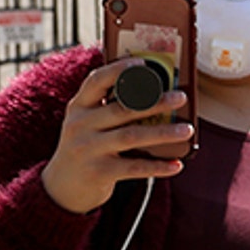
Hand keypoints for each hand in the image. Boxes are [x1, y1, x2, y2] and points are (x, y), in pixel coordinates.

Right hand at [40, 58, 192, 214]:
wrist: (61, 186)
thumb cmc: (88, 144)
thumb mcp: (89, 122)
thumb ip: (111, 107)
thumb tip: (161, 93)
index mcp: (79, 106)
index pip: (96, 81)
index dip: (119, 69)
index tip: (143, 62)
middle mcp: (80, 125)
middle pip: (122, 109)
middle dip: (155, 103)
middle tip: (181, 97)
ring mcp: (87, 149)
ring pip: (131, 136)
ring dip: (163, 133)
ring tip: (187, 130)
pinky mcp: (97, 173)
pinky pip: (134, 168)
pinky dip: (158, 166)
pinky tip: (177, 165)